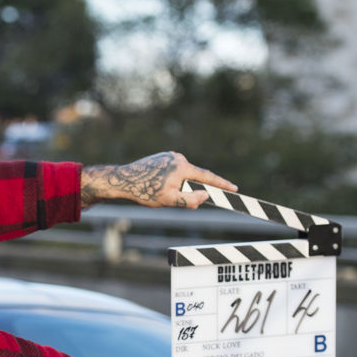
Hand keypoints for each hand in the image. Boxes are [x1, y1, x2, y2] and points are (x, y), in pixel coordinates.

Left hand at [80, 151, 236, 207]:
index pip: (207, 177)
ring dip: (178, 186)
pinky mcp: (162, 157)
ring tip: (158, 193)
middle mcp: (178, 157)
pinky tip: (156, 186)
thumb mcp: (169, 201)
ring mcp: (169, 155)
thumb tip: (206, 196)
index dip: (222, 184)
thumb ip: (190, 200)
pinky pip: (173, 171)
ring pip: (182, 175)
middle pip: (193, 177)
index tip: (234, 188)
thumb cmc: (145, 191)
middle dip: (189, 190)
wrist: (122, 180)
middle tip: (171, 199)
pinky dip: (172, 180)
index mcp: (182, 167)